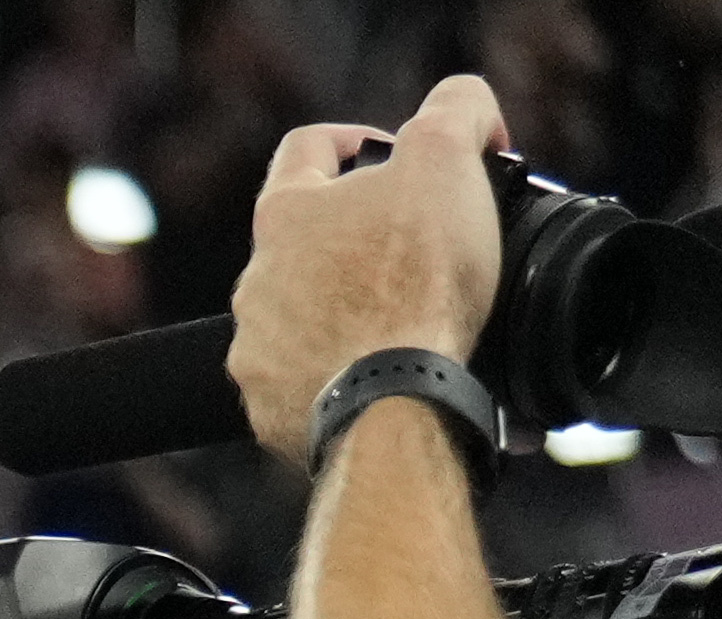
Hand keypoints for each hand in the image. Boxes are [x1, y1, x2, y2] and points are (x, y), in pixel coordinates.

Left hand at [227, 79, 512, 467]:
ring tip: (403, 320)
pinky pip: (304, 384)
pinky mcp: (271, 411)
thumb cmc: (415, 281)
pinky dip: (341, 376)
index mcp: (286, 214)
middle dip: (358, 240)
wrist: (395, 401)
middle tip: (415, 250)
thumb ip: (454, 110)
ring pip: (302, 318)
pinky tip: (382, 374)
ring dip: (347, 313)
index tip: (391, 153)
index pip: (307, 149)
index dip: (354, 139)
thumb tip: (464, 105)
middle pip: (307, 242)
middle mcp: (256, 283)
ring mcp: (258, 352)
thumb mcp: (446, 159)